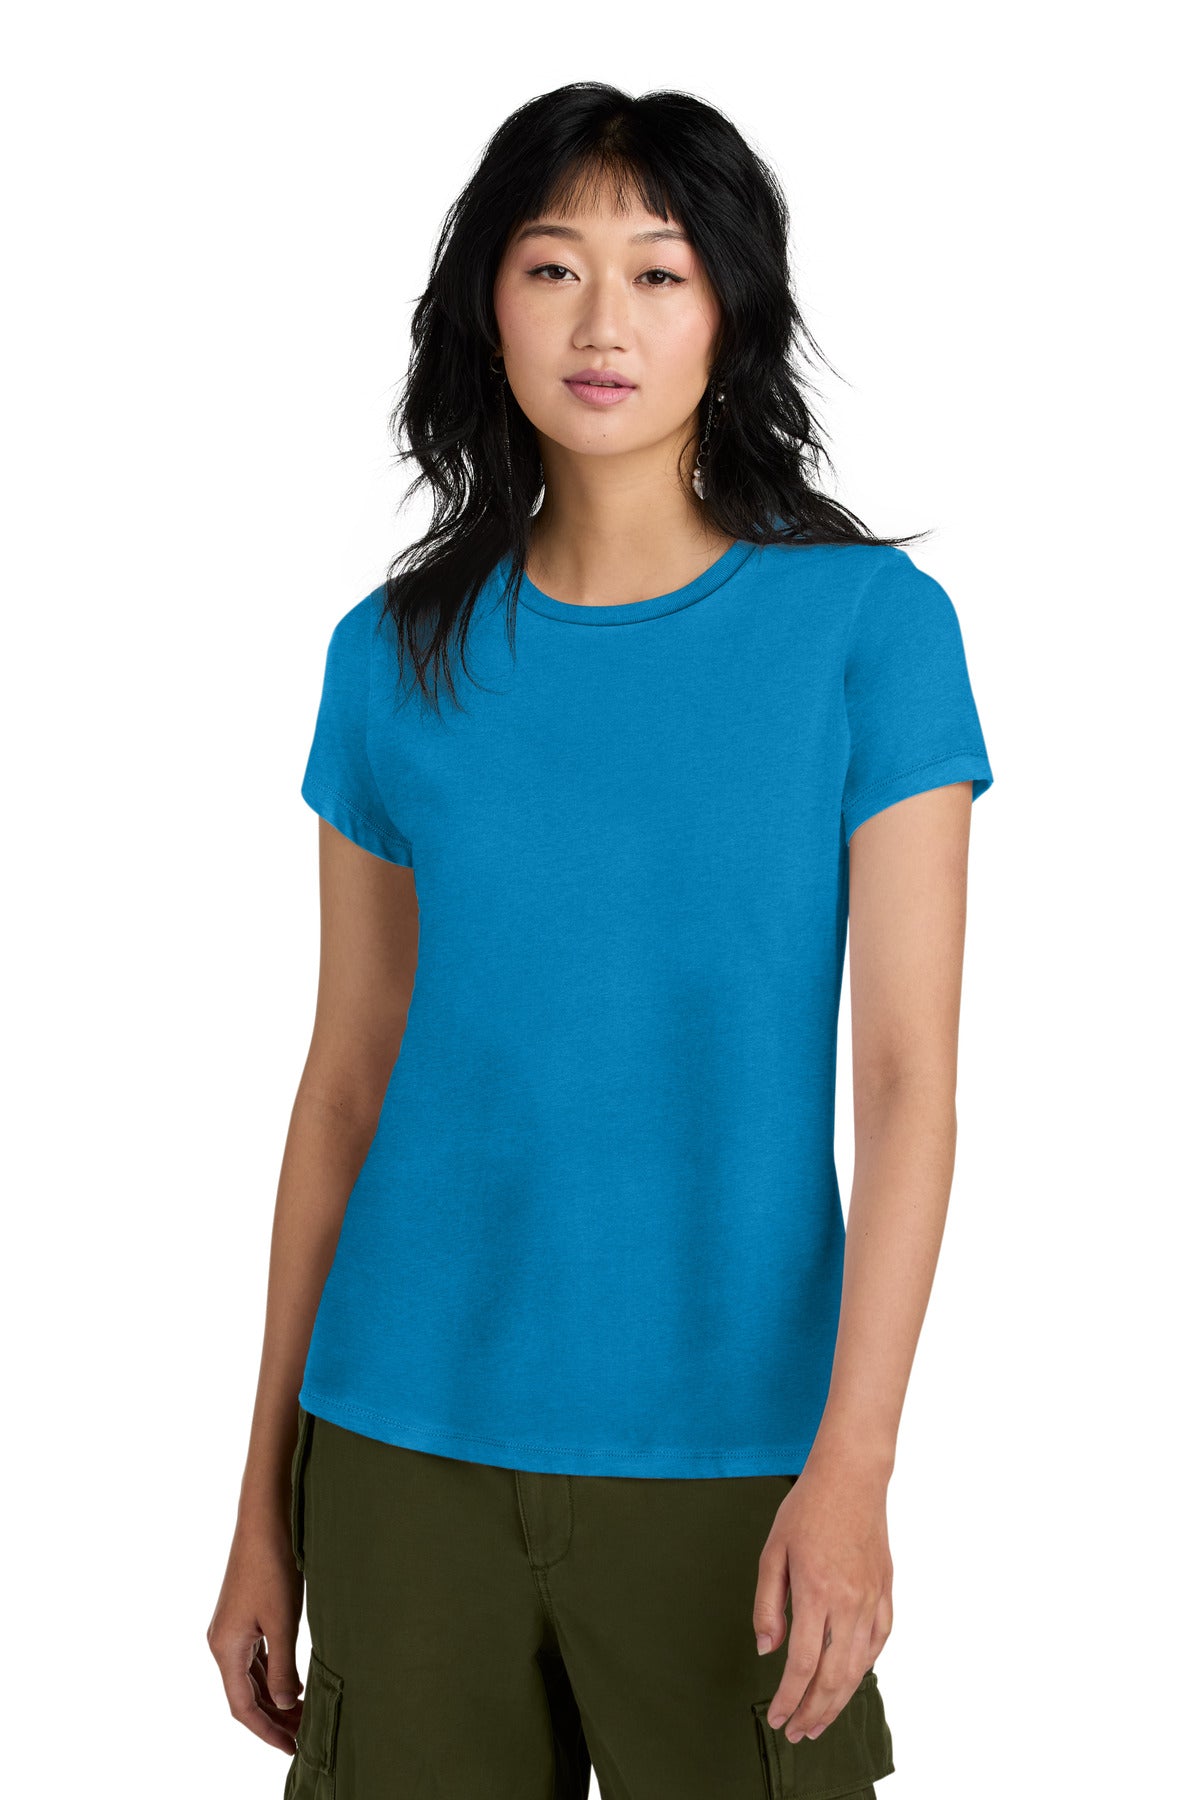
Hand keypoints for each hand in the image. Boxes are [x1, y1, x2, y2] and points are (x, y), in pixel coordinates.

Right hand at [207, 1518, 305, 1753]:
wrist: (265, 1519)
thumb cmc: (272, 1565)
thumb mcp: (282, 1621)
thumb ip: (281, 1667)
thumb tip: (284, 1703)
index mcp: (225, 1648)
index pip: (242, 1706)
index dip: (267, 1731)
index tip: (291, 1748)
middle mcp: (222, 1642)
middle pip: (244, 1694)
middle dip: (273, 1718)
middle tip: (304, 1736)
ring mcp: (230, 1628)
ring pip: (249, 1677)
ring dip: (273, 1697)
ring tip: (302, 1714)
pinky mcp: (242, 1615)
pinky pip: (254, 1658)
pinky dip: (271, 1675)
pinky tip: (291, 1682)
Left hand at [751, 1444, 893, 1742]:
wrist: (851, 1478)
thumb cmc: (806, 1510)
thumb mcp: (773, 1552)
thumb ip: (768, 1605)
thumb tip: (768, 1650)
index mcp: (816, 1592)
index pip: (803, 1664)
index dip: (789, 1698)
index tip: (777, 1718)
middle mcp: (849, 1602)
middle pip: (834, 1676)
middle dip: (814, 1712)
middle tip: (797, 1733)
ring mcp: (872, 1598)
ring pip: (859, 1666)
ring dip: (839, 1700)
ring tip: (820, 1719)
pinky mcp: (886, 1592)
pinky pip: (878, 1642)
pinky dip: (864, 1667)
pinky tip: (850, 1679)